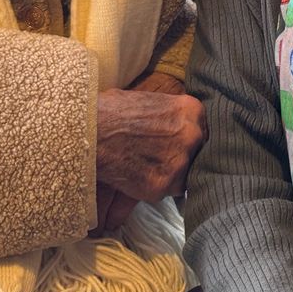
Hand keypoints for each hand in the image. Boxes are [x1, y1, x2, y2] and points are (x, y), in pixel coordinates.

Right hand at [94, 82, 205, 203]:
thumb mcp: (150, 99)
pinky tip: (138, 177)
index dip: (191, 141)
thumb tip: (181, 127)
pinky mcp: (163, 184)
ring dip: (170, 175)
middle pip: (198, 154)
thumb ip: (172, 115)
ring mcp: (180, 161)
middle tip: (163, 158)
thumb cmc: (112, 110)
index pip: (204, 132)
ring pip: (185, 175)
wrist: (88, 130)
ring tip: (147, 167)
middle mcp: (192, 136)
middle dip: (183, 158)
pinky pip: (167, 191)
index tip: (180, 145)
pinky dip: (155, 188)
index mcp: (192, 110)